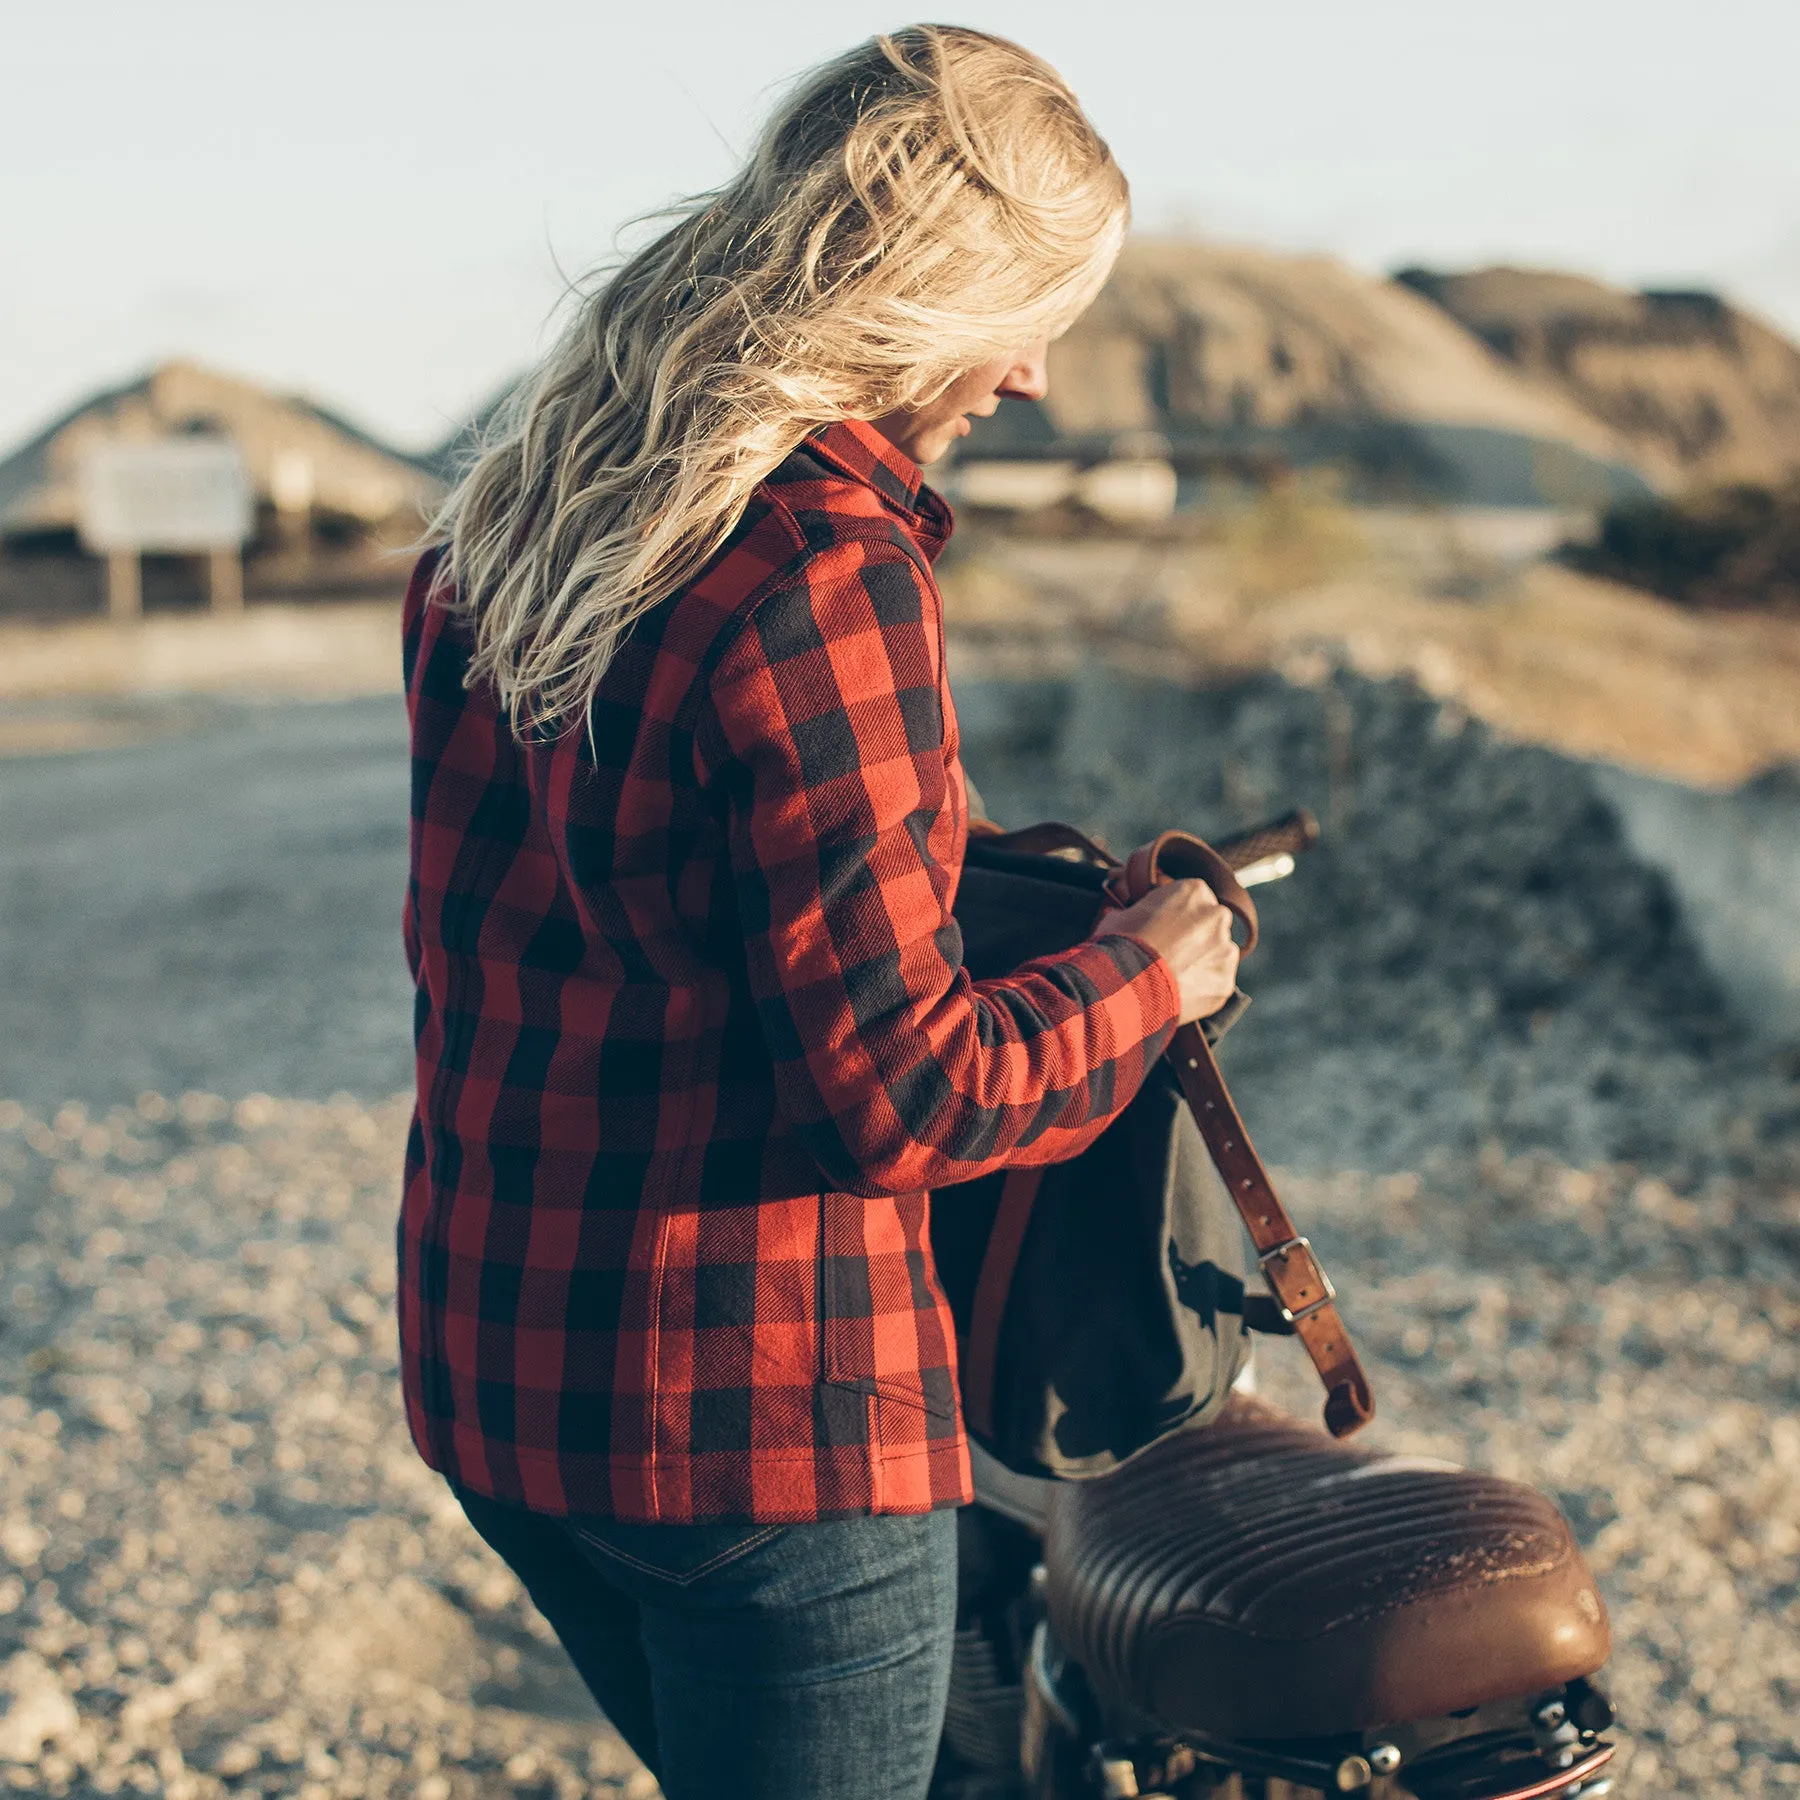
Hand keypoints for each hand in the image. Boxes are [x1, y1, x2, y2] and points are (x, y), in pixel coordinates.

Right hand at [1094, 879, 1239, 1024]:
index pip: (1192, 897)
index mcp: (1194, 891)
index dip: (1176, 913)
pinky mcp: (1226, 982)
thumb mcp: (1118, 916)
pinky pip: (1216, 982)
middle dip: (1196, 935)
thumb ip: (1134, 912)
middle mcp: (1217, 916)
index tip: (1163, 926)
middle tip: (1171, 952)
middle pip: (1211, 923)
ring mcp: (1225, 950)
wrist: (1128, 986)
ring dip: (1202, 961)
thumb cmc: (1121, 945)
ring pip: (1218, 953)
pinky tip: (1181, 993)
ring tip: (1174, 976)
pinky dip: (1203, 988)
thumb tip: (1124, 916)